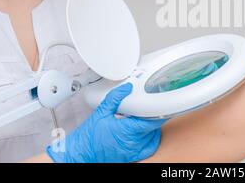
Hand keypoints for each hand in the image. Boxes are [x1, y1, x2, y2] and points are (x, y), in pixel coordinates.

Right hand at [46, 83, 167, 162]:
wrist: (80, 154)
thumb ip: (115, 98)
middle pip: (154, 127)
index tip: (163, 104)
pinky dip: (152, 139)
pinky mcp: (132, 157)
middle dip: (156, 116)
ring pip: (153, 137)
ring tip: (148, 118)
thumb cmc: (88, 137)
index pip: (152, 120)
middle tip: (154, 107)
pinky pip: (149, 148)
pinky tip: (147, 132)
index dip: (160, 111)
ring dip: (154, 127)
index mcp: (127, 130)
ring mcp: (133, 151)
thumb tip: (127, 87)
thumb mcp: (101, 112)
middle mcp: (132, 142)